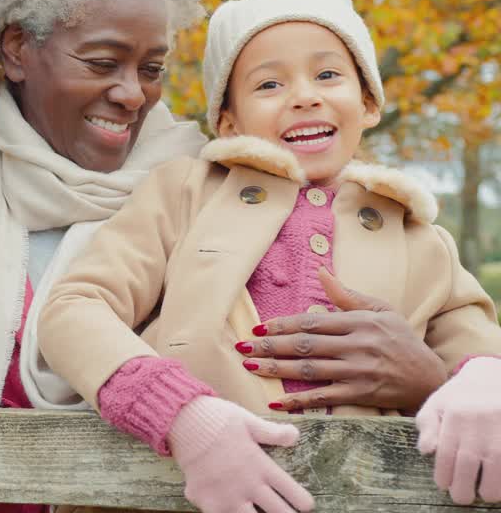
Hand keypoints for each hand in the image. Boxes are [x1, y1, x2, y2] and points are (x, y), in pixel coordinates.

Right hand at [167, 396, 313, 512]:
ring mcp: (227, 496)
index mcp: (261, 466)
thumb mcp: (248, 421)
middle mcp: (248, 485)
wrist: (183, 421)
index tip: (305, 505)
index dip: (303, 502)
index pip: (292, 493)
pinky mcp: (207, 502)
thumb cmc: (216, 419)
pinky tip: (229, 510)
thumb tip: (295, 435)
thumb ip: (272, 433)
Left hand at [237, 268, 446, 412]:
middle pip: (305, 345)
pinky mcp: (360, 394)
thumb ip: (347, 294)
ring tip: (251, 367)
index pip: (311, 322)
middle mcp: (356, 346)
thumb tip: (321, 271)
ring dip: (276, 369)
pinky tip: (276, 402)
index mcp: (358, 322)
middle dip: (270, 346)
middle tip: (242, 347)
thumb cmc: (402, 339)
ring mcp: (358, 371)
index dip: (282, 325)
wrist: (430, 377)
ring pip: (309, 370)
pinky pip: (324, 398)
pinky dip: (299, 401)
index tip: (257, 327)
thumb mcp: (381, 310)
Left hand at [417, 357, 500, 503]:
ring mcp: (500, 432)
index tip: (444, 486)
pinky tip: (499, 484)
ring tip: (484, 494)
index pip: (447, 454)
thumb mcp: (437, 403)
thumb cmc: (460, 396)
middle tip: (462, 498)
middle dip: (464, 488)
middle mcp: (479, 425)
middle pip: (469, 464)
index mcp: (456, 417)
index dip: (445, 475)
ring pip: (496, 468)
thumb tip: (426, 451)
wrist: (491, 378)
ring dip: (490, 488)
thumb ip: (427, 426)